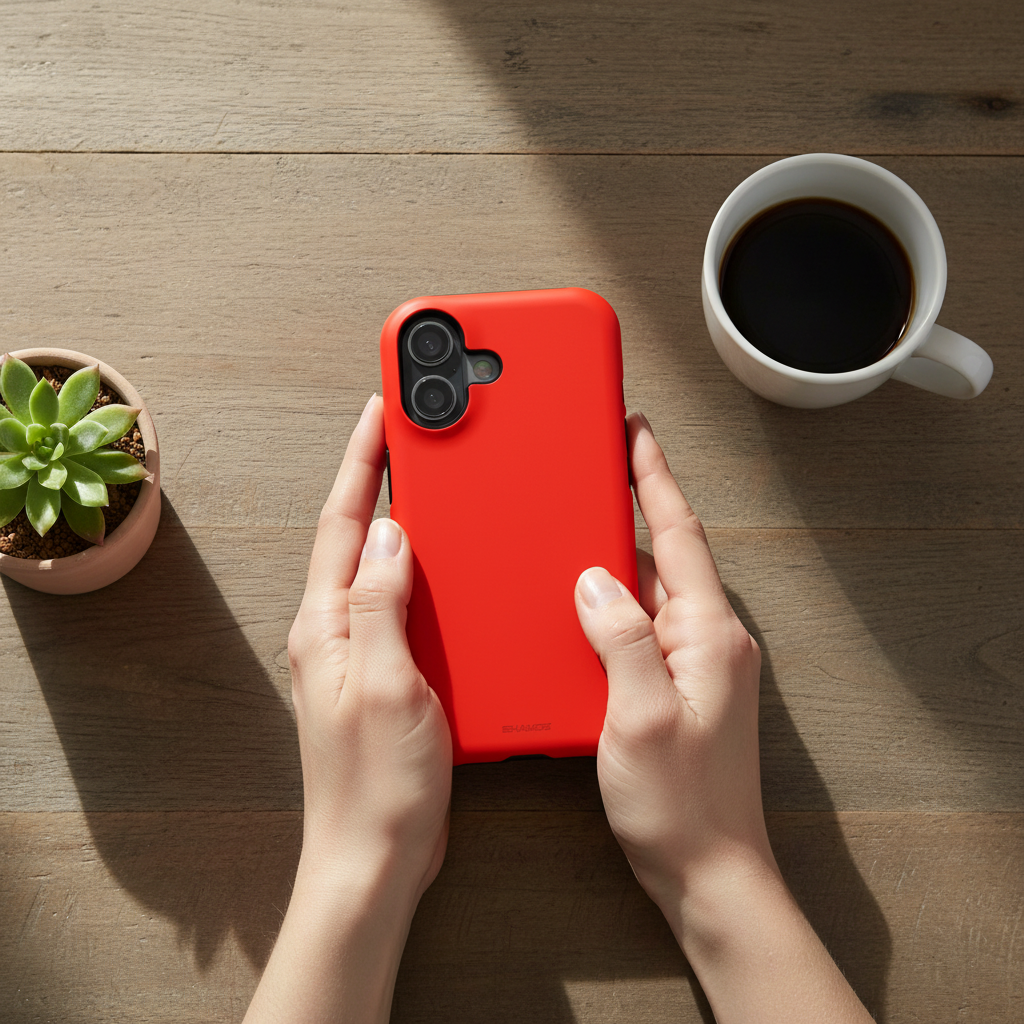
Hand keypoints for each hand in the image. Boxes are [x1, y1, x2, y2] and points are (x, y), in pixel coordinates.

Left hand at [288, 393, 450, 896]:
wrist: (377, 857)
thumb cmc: (376, 784)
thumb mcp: (385, 683)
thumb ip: (383, 604)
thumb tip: (392, 534)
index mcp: (326, 623)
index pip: (344, 522)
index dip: (363, 460)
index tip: (382, 409)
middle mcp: (335, 629)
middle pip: (359, 534)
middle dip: (382, 476)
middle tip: (412, 429)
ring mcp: (359, 650)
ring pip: (383, 566)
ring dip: (405, 520)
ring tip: (433, 480)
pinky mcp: (385, 672)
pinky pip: (402, 603)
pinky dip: (424, 572)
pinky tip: (448, 566)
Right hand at [575, 412, 871, 1023]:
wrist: (709, 871)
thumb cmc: (682, 804)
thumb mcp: (640, 716)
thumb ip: (618, 639)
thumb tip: (594, 580)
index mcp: (708, 633)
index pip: (678, 535)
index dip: (654, 477)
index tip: (636, 430)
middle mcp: (708, 639)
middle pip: (663, 555)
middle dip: (629, 506)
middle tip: (594, 467)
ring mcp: (695, 664)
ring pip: (648, 592)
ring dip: (614, 560)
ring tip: (574, 531)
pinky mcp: (677, 687)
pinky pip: (639, 627)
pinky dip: (610, 608)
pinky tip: (579, 610)